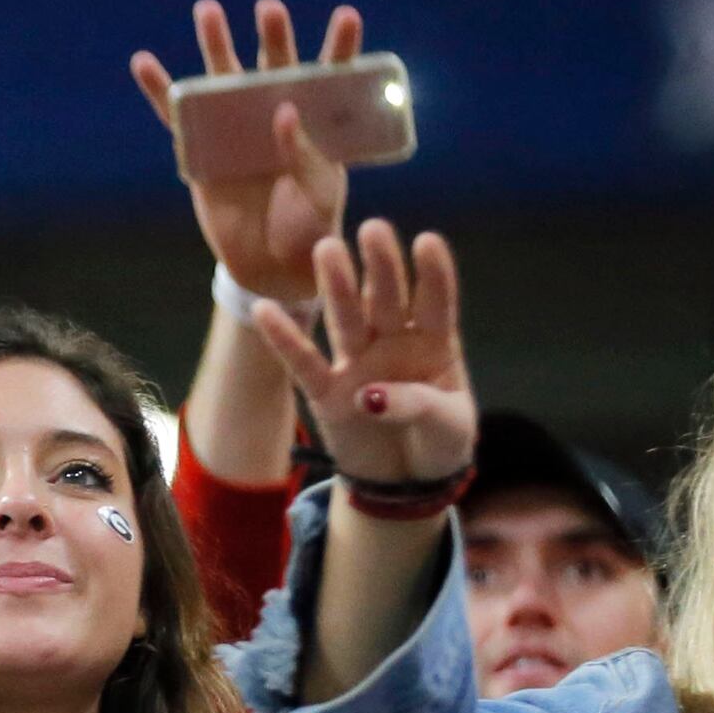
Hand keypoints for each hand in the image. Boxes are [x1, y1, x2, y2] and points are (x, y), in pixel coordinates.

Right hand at [129, 0, 358, 303]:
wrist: (273, 265)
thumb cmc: (309, 225)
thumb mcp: (319, 193)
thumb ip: (304, 154)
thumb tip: (282, 112)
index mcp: (314, 122)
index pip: (332, 77)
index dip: (339, 46)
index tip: (347, 15)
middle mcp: (275, 115)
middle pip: (273, 65)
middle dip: (273, 36)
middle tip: (270, 9)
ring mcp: (237, 130)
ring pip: (224, 79)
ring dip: (216, 44)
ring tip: (208, 9)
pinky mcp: (204, 150)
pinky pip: (178, 117)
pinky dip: (159, 91)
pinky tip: (144, 63)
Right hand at [251, 222, 475, 486]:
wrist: (407, 483)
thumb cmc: (439, 442)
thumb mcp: (449, 426)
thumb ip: (418, 404)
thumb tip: (370, 395)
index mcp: (435, 344)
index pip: (435, 303)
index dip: (433, 275)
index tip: (427, 242)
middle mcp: (394, 343)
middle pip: (387, 299)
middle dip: (381, 266)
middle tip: (373, 229)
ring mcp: (358, 363)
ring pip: (348, 319)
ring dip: (338, 286)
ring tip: (329, 249)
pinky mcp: (327, 392)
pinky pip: (304, 363)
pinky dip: (285, 339)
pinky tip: (264, 308)